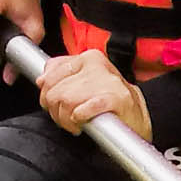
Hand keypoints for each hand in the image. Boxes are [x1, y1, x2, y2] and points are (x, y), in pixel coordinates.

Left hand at [37, 49, 152, 141]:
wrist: (139, 115)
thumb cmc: (109, 98)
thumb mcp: (85, 79)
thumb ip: (62, 74)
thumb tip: (41, 79)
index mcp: (89, 57)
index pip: (51, 74)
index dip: (46, 93)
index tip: (51, 104)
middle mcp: (97, 65)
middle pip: (56, 90)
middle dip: (55, 110)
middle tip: (64, 118)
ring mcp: (107, 81)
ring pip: (66, 101)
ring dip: (65, 119)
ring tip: (74, 123)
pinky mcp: (115, 99)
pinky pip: (83, 110)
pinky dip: (79, 119)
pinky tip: (83, 122)